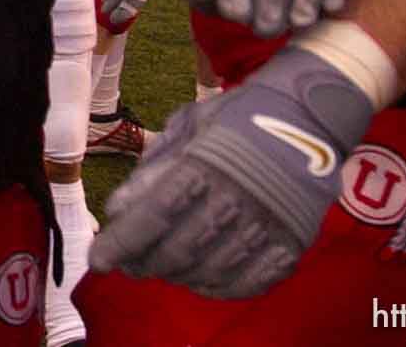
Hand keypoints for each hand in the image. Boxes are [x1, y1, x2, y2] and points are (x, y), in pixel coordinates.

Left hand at [91, 45, 374, 298]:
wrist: (308, 116)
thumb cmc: (237, 118)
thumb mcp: (188, 127)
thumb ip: (152, 169)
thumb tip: (117, 211)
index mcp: (206, 165)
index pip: (154, 215)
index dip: (122, 243)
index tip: (97, 261)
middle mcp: (237, 200)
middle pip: (179, 250)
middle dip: (145, 263)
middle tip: (128, 265)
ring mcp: (268, 226)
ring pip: (211, 271)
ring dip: (178, 275)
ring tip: (162, 268)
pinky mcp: (292, 244)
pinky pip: (250, 282)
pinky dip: (220, 288)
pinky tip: (201, 280)